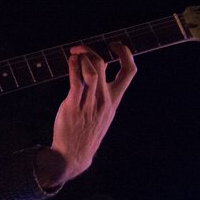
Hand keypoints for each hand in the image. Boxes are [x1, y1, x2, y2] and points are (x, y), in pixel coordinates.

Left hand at [36, 42, 135, 188]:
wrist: (74, 154)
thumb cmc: (86, 131)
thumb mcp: (102, 113)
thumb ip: (102, 94)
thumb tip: (93, 71)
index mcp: (114, 100)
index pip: (130, 72)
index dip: (125, 53)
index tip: (115, 44)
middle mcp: (104, 100)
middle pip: (102, 64)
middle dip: (90, 50)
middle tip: (80, 48)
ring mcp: (90, 103)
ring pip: (90, 70)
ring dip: (80, 57)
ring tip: (73, 55)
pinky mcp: (73, 106)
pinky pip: (75, 81)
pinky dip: (72, 66)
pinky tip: (70, 61)